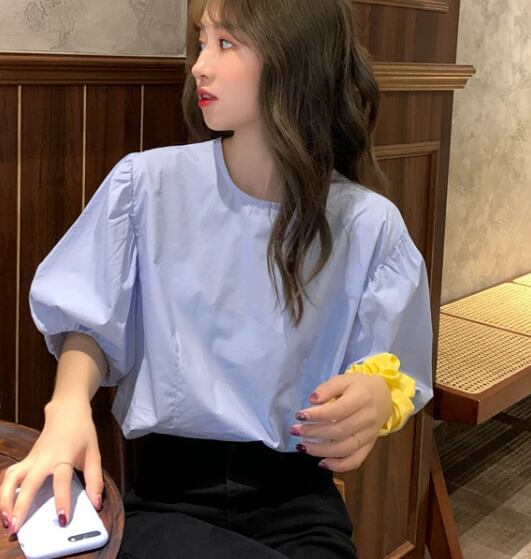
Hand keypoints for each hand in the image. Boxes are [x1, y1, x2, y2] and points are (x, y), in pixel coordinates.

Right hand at [0, 400, 103, 534]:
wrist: (68, 411)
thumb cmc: (82, 433)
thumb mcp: (94, 454)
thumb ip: (95, 479)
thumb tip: (96, 503)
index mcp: (64, 456)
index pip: (62, 480)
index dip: (63, 500)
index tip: (63, 520)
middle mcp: (44, 458)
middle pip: (29, 482)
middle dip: (21, 505)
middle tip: (16, 528)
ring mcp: (32, 458)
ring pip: (11, 478)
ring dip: (5, 499)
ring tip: (7, 521)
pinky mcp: (26, 459)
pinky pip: (10, 475)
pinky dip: (4, 490)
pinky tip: (5, 505)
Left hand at [289, 373, 392, 471]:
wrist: (384, 396)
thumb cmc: (360, 386)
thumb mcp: (344, 379)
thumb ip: (328, 388)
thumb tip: (312, 400)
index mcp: (362, 398)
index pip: (337, 410)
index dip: (317, 415)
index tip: (299, 415)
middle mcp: (367, 419)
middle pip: (339, 431)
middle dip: (314, 433)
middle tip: (295, 430)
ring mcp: (369, 435)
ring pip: (345, 448)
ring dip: (321, 451)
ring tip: (302, 446)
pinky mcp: (369, 446)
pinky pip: (356, 460)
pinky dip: (339, 465)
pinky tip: (322, 463)